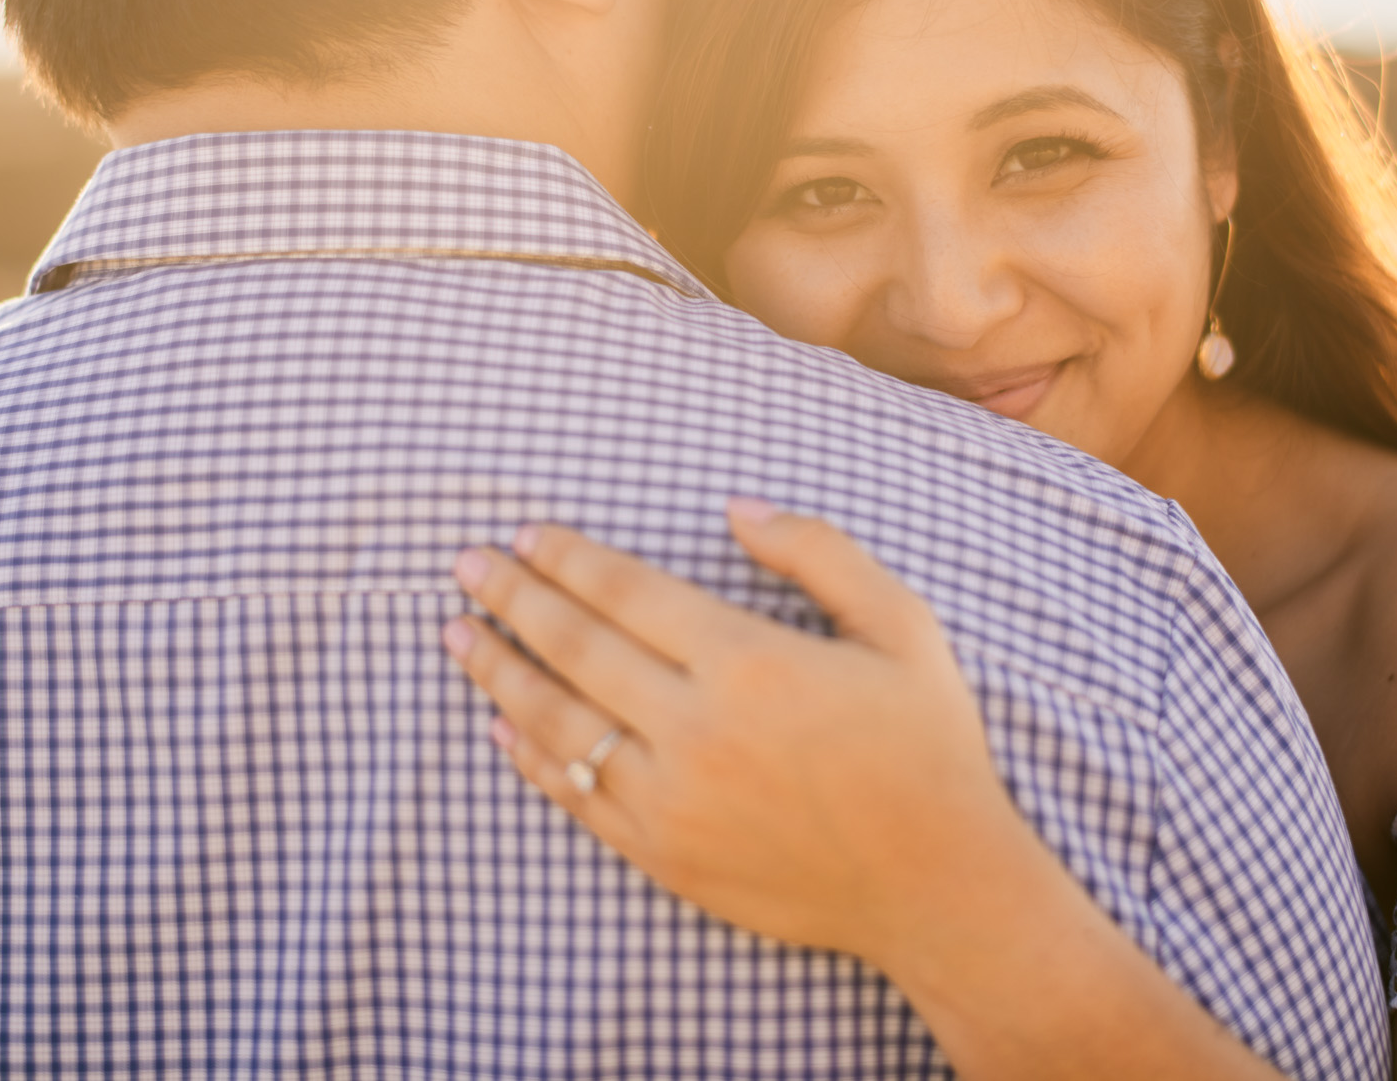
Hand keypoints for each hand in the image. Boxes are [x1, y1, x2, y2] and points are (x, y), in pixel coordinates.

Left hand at [443, 497, 1031, 968]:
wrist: (938, 886)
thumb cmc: (927, 745)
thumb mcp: (901, 626)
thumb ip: (818, 551)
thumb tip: (736, 508)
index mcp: (749, 661)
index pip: (625, 592)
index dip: (567, 558)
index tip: (525, 534)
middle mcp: (695, 728)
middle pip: (573, 646)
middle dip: (510, 597)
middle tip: (464, 565)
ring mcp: (670, 799)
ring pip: (555, 723)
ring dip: (498, 671)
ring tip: (458, 633)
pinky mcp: (663, 855)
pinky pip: (574, 795)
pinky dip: (528, 756)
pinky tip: (499, 725)